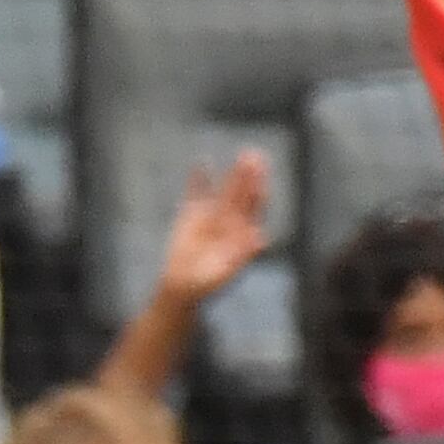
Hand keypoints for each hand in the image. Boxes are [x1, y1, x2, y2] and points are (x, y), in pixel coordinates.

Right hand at [155, 149, 269, 306]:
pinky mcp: (192, 215)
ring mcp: (212, 217)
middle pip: (243, 196)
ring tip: (244, 155)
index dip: (259, 194)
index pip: (254, 211)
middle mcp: (231, 223)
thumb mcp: (224, 274)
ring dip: (234, 174)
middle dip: (250, 177)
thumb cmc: (205, 286)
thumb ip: (242, 256)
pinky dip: (199, 180)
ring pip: (225, 191)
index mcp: (242, 235)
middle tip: (255, 156)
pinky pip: (196, 193)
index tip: (262, 180)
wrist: (181, 288)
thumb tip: (261, 239)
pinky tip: (202, 162)